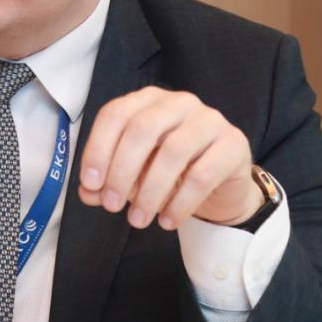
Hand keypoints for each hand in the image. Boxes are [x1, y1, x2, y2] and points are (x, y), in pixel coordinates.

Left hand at [78, 87, 263, 229]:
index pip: (116, 114)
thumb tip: (88, 192)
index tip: (90, 184)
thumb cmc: (169, 173)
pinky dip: (180, 203)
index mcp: (148, 101)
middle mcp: (178, 102)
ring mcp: (209, 120)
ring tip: (138, 220)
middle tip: (112, 205)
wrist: (219, 188)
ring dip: (150, 192)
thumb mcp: (134, 175)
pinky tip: (167, 221)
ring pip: (173, 152)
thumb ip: (107, 180)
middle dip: (122, 171)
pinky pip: (203, 174)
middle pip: (142, 129)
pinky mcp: (233, 144)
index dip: (98, 149)